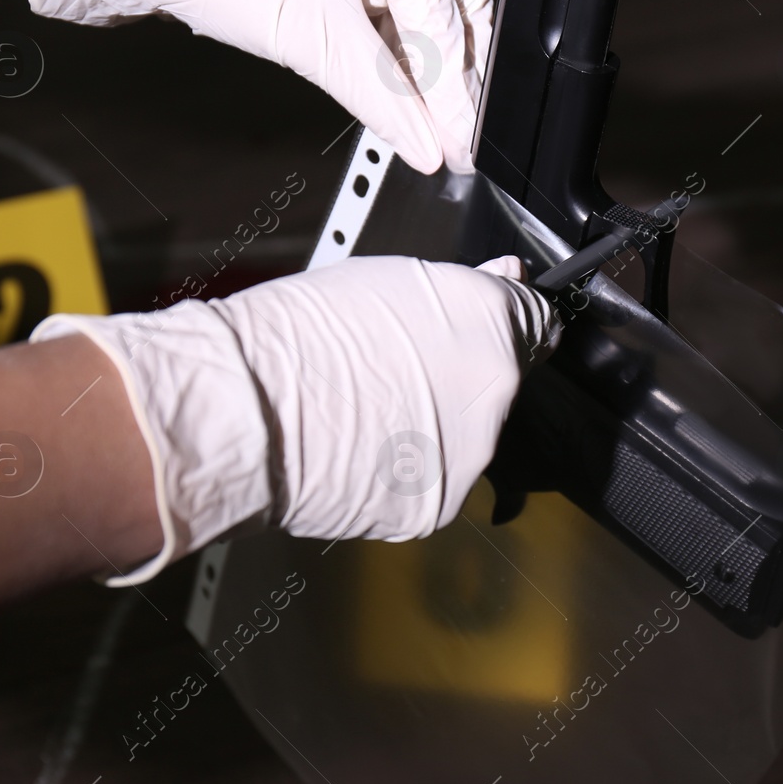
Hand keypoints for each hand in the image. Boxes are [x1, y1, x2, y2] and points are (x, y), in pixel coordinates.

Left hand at [23, 0, 491, 173]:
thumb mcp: (314, 44)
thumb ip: (382, 99)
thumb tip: (427, 145)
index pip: (442, 20)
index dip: (454, 92)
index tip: (461, 143)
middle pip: (457, 6)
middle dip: (462, 74)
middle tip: (464, 135)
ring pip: (432, 9)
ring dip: (436, 67)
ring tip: (440, 123)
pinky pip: (399, 9)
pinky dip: (407, 53)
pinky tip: (409, 93)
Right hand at [31, 256, 557, 584]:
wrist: (243, 411)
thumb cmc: (297, 335)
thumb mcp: (387, 279)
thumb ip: (462, 290)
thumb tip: (505, 280)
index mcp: (489, 324)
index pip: (540, 324)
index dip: (514, 324)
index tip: (497, 329)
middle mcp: (495, 392)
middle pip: (499, 384)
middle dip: (462, 377)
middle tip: (397, 370)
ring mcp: (470, 455)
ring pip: (467, 435)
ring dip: (434, 425)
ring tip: (364, 410)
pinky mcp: (437, 503)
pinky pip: (434, 478)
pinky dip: (406, 468)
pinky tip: (360, 447)